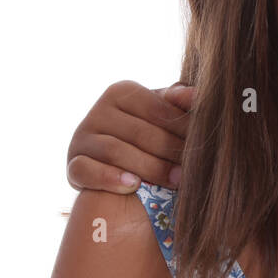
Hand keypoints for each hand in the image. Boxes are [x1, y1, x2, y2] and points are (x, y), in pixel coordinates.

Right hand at [66, 81, 194, 192]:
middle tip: (194, 169)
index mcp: (122, 92)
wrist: (121, 168)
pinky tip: (133, 186)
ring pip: (115, 152)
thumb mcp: (166, 117)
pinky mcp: (71, 164)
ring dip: (149, 168)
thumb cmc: (152, 136)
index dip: (184, 128)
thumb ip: (180, 104)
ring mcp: (81, 137)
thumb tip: (197, 95)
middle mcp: (98, 111)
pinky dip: (109, 178)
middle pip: (139, 132)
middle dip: (170, 152)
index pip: (158, 109)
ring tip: (176, 181)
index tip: (206, 144)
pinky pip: (86, 170)